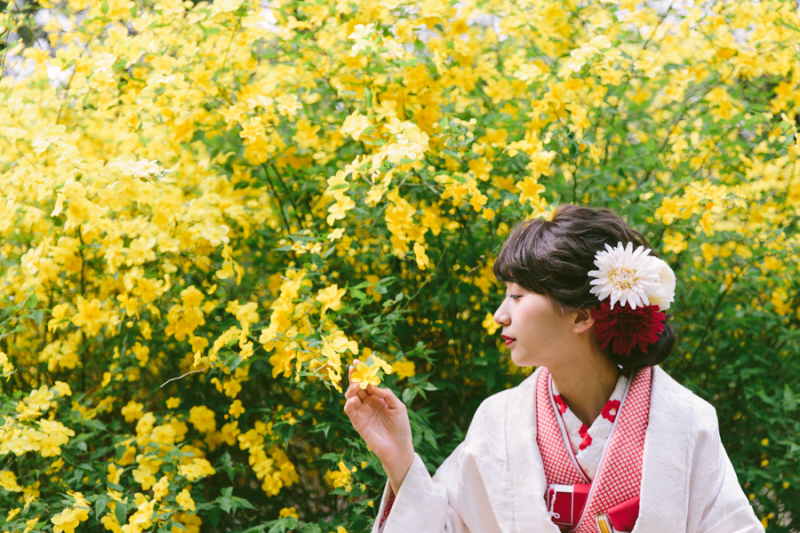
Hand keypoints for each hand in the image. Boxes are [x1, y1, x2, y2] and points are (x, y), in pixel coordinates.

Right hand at [344, 360, 414, 492]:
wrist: (399, 448)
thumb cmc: (401, 427)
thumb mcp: (398, 406)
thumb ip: (386, 394)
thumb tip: (372, 385)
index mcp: (378, 397)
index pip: (367, 382)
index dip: (362, 372)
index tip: (357, 362)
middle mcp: (368, 403)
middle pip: (357, 387)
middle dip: (354, 377)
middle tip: (353, 369)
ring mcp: (362, 412)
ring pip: (350, 397)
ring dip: (351, 389)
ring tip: (356, 386)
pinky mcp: (358, 423)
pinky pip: (350, 411)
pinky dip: (349, 404)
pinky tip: (354, 400)